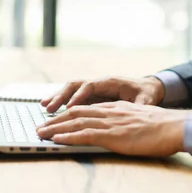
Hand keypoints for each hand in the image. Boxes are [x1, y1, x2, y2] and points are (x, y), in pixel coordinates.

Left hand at [36, 101, 190, 156]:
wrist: (174, 126)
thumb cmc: (162, 127)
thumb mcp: (140, 119)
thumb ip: (126, 122)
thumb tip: (120, 130)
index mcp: (117, 108)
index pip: (87, 109)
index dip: (69, 114)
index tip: (56, 120)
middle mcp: (110, 112)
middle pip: (77, 113)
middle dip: (56, 120)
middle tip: (40, 127)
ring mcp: (111, 122)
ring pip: (76, 122)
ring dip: (56, 128)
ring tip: (41, 133)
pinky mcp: (113, 134)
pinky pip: (85, 134)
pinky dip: (69, 136)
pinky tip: (57, 139)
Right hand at [40, 76, 164, 112]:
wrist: (147, 87)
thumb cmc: (146, 94)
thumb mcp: (145, 100)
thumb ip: (139, 105)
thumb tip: (138, 110)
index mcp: (110, 82)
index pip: (90, 86)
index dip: (79, 96)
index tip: (70, 107)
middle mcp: (99, 82)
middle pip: (76, 85)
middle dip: (61, 95)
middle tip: (49, 107)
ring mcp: (93, 88)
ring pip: (71, 89)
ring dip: (58, 97)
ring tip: (44, 106)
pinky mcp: (91, 95)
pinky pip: (72, 96)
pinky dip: (61, 101)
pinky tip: (50, 108)